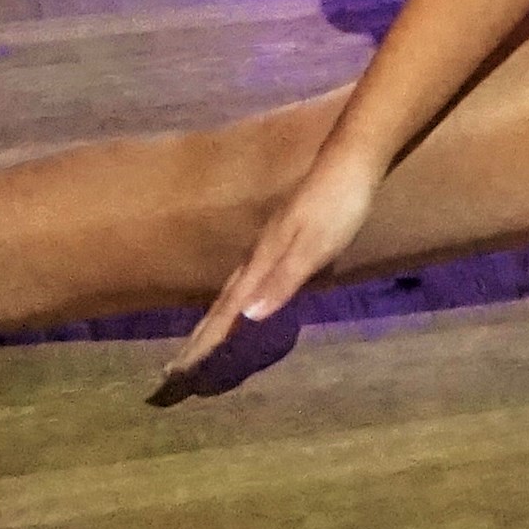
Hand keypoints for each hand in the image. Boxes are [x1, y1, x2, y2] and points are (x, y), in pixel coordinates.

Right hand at [157, 142, 382, 398]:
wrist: (353, 158)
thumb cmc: (337, 206)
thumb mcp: (314, 247)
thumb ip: (282, 280)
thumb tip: (247, 317)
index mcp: (263, 260)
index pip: (227, 310)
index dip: (204, 340)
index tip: (178, 370)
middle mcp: (259, 254)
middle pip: (222, 303)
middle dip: (200, 336)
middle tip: (176, 368)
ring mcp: (270, 244)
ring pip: (233, 289)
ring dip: (215, 319)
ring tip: (201, 341)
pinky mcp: (283, 237)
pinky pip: (248, 279)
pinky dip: (236, 300)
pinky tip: (242, 301)